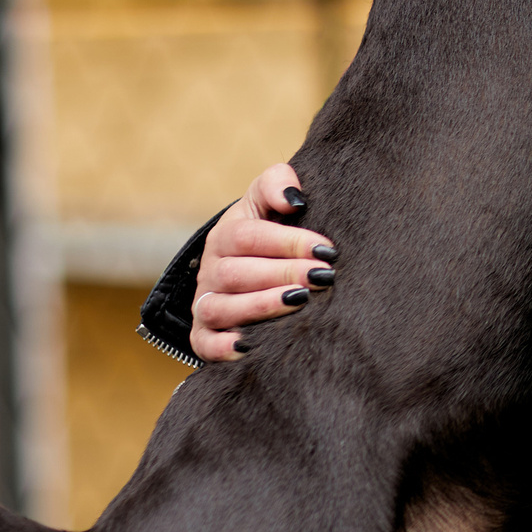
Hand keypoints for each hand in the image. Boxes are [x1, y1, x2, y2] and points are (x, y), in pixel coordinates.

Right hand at [190, 162, 334, 361]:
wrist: (246, 262)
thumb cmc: (269, 226)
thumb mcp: (268, 198)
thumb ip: (278, 183)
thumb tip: (294, 198)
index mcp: (225, 235)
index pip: (249, 237)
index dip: (288, 242)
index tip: (327, 249)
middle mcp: (211, 270)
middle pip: (237, 274)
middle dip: (283, 274)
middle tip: (323, 277)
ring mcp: (205, 303)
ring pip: (220, 308)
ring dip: (260, 307)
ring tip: (299, 302)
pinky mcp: (204, 334)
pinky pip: (204, 345)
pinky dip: (223, 348)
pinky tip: (251, 347)